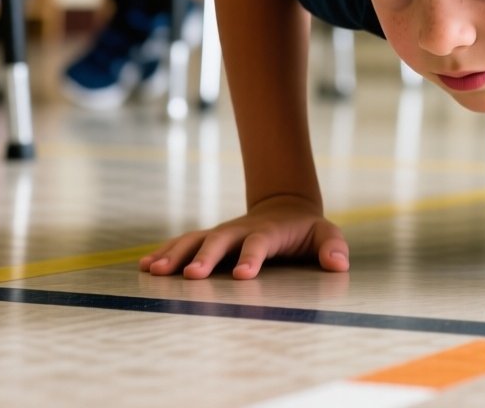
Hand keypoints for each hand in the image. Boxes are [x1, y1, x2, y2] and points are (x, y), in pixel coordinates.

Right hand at [138, 194, 348, 279]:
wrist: (285, 207)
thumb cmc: (306, 229)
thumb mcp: (326, 234)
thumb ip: (333, 247)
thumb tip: (339, 264)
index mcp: (268, 232)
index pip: (259, 244)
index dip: (251, 258)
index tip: (242, 276)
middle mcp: (239, 231)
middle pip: (218, 241)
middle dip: (204, 258)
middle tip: (191, 277)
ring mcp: (221, 233)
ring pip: (193, 241)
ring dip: (174, 255)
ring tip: (153, 272)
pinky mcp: (208, 239)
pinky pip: (183, 244)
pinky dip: (164, 253)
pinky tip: (145, 268)